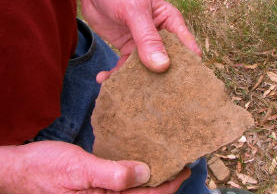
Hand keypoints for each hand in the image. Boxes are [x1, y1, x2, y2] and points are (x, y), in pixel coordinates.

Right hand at [0, 141, 189, 193]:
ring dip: (154, 173)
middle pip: (146, 192)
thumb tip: (145, 173)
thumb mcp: (78, 169)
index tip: (185, 167)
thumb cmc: (44, 170)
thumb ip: (111, 175)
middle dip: (166, 179)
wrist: (20, 169)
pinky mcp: (97, 183)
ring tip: (167, 157)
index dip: (170, 183)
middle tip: (181, 160)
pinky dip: (137, 169)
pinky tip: (141, 157)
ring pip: (137, 186)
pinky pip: (123, 178)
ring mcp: (103, 192)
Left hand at [79, 0, 200, 82]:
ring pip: (145, 69)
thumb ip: (147, 38)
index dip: (188, 68)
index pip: (187, 48)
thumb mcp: (134, 12)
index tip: (183, 88)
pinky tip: (104, 78)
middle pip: (168, 63)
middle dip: (161, 80)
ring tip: (123, 90)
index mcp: (171, 23)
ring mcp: (144, 45)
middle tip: (154, 98)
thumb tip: (162, 66)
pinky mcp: (128, 50)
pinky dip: (116, 74)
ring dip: (135, 80)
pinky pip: (125, 67)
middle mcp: (161, 37)